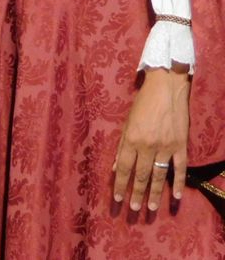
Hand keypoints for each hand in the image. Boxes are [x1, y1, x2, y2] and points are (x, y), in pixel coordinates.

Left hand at [113, 65, 190, 212]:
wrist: (166, 89)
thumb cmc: (142, 104)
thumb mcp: (126, 123)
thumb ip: (122, 146)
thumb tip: (117, 167)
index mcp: (131, 139)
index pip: (124, 168)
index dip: (121, 185)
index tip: (118, 199)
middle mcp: (148, 146)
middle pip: (141, 175)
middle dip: (136, 194)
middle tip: (134, 210)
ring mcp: (166, 147)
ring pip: (159, 176)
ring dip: (154, 194)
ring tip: (150, 208)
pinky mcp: (181, 146)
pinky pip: (180, 169)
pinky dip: (179, 184)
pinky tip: (176, 198)